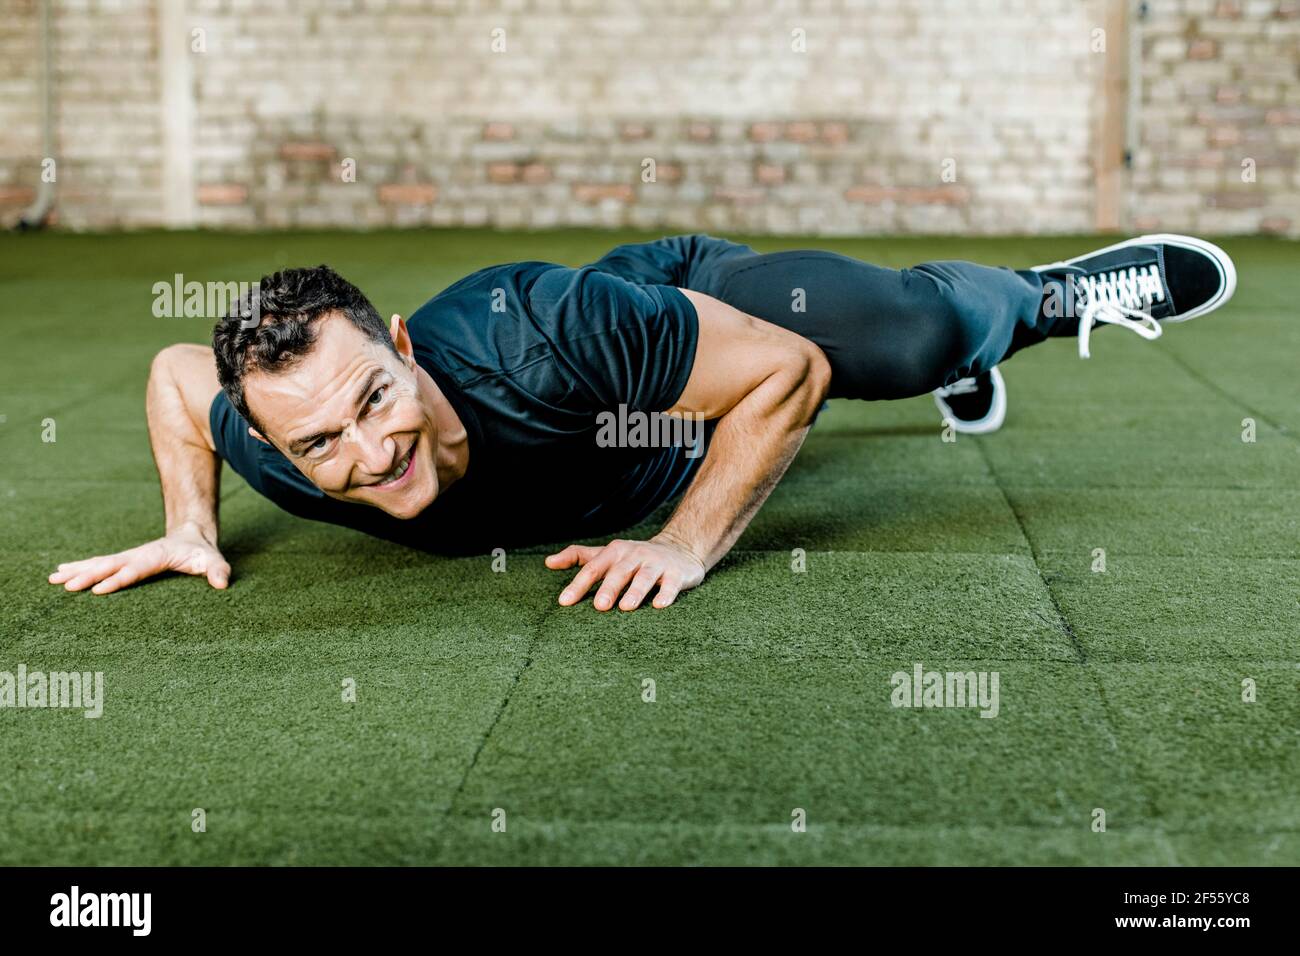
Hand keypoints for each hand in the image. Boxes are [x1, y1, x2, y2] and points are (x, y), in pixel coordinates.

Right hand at [47, 523, 230, 594]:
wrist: (192, 534)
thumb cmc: (202, 551)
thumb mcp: (213, 560)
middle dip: (87, 576)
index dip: (118, 579)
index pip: (134, 570)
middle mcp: (138, 555)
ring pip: (99, 564)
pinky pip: (99, 564)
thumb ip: (218, 570)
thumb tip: (222, 584)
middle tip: (64, 585)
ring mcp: (129, 556)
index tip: (98, 589)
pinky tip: (60, 574)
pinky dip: (80, 568)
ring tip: (53, 579)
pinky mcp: (124, 560)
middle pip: (110, 566)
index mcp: (155, 556)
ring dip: (77, 571)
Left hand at [545, 535, 705, 610]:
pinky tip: (659, 605)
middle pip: (619, 572)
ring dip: (635, 591)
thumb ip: (578, 557)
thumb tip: (548, 563)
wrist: (680, 549)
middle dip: (609, 588)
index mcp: (614, 553)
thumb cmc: (635, 557)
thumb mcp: (607, 554)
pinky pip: (671, 584)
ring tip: (626, 607)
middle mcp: (634, 556)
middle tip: (599, 606)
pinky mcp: (676, 573)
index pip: (593, 569)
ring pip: (645, 577)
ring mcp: (656, 564)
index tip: (564, 602)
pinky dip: (666, 594)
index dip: (578, 585)